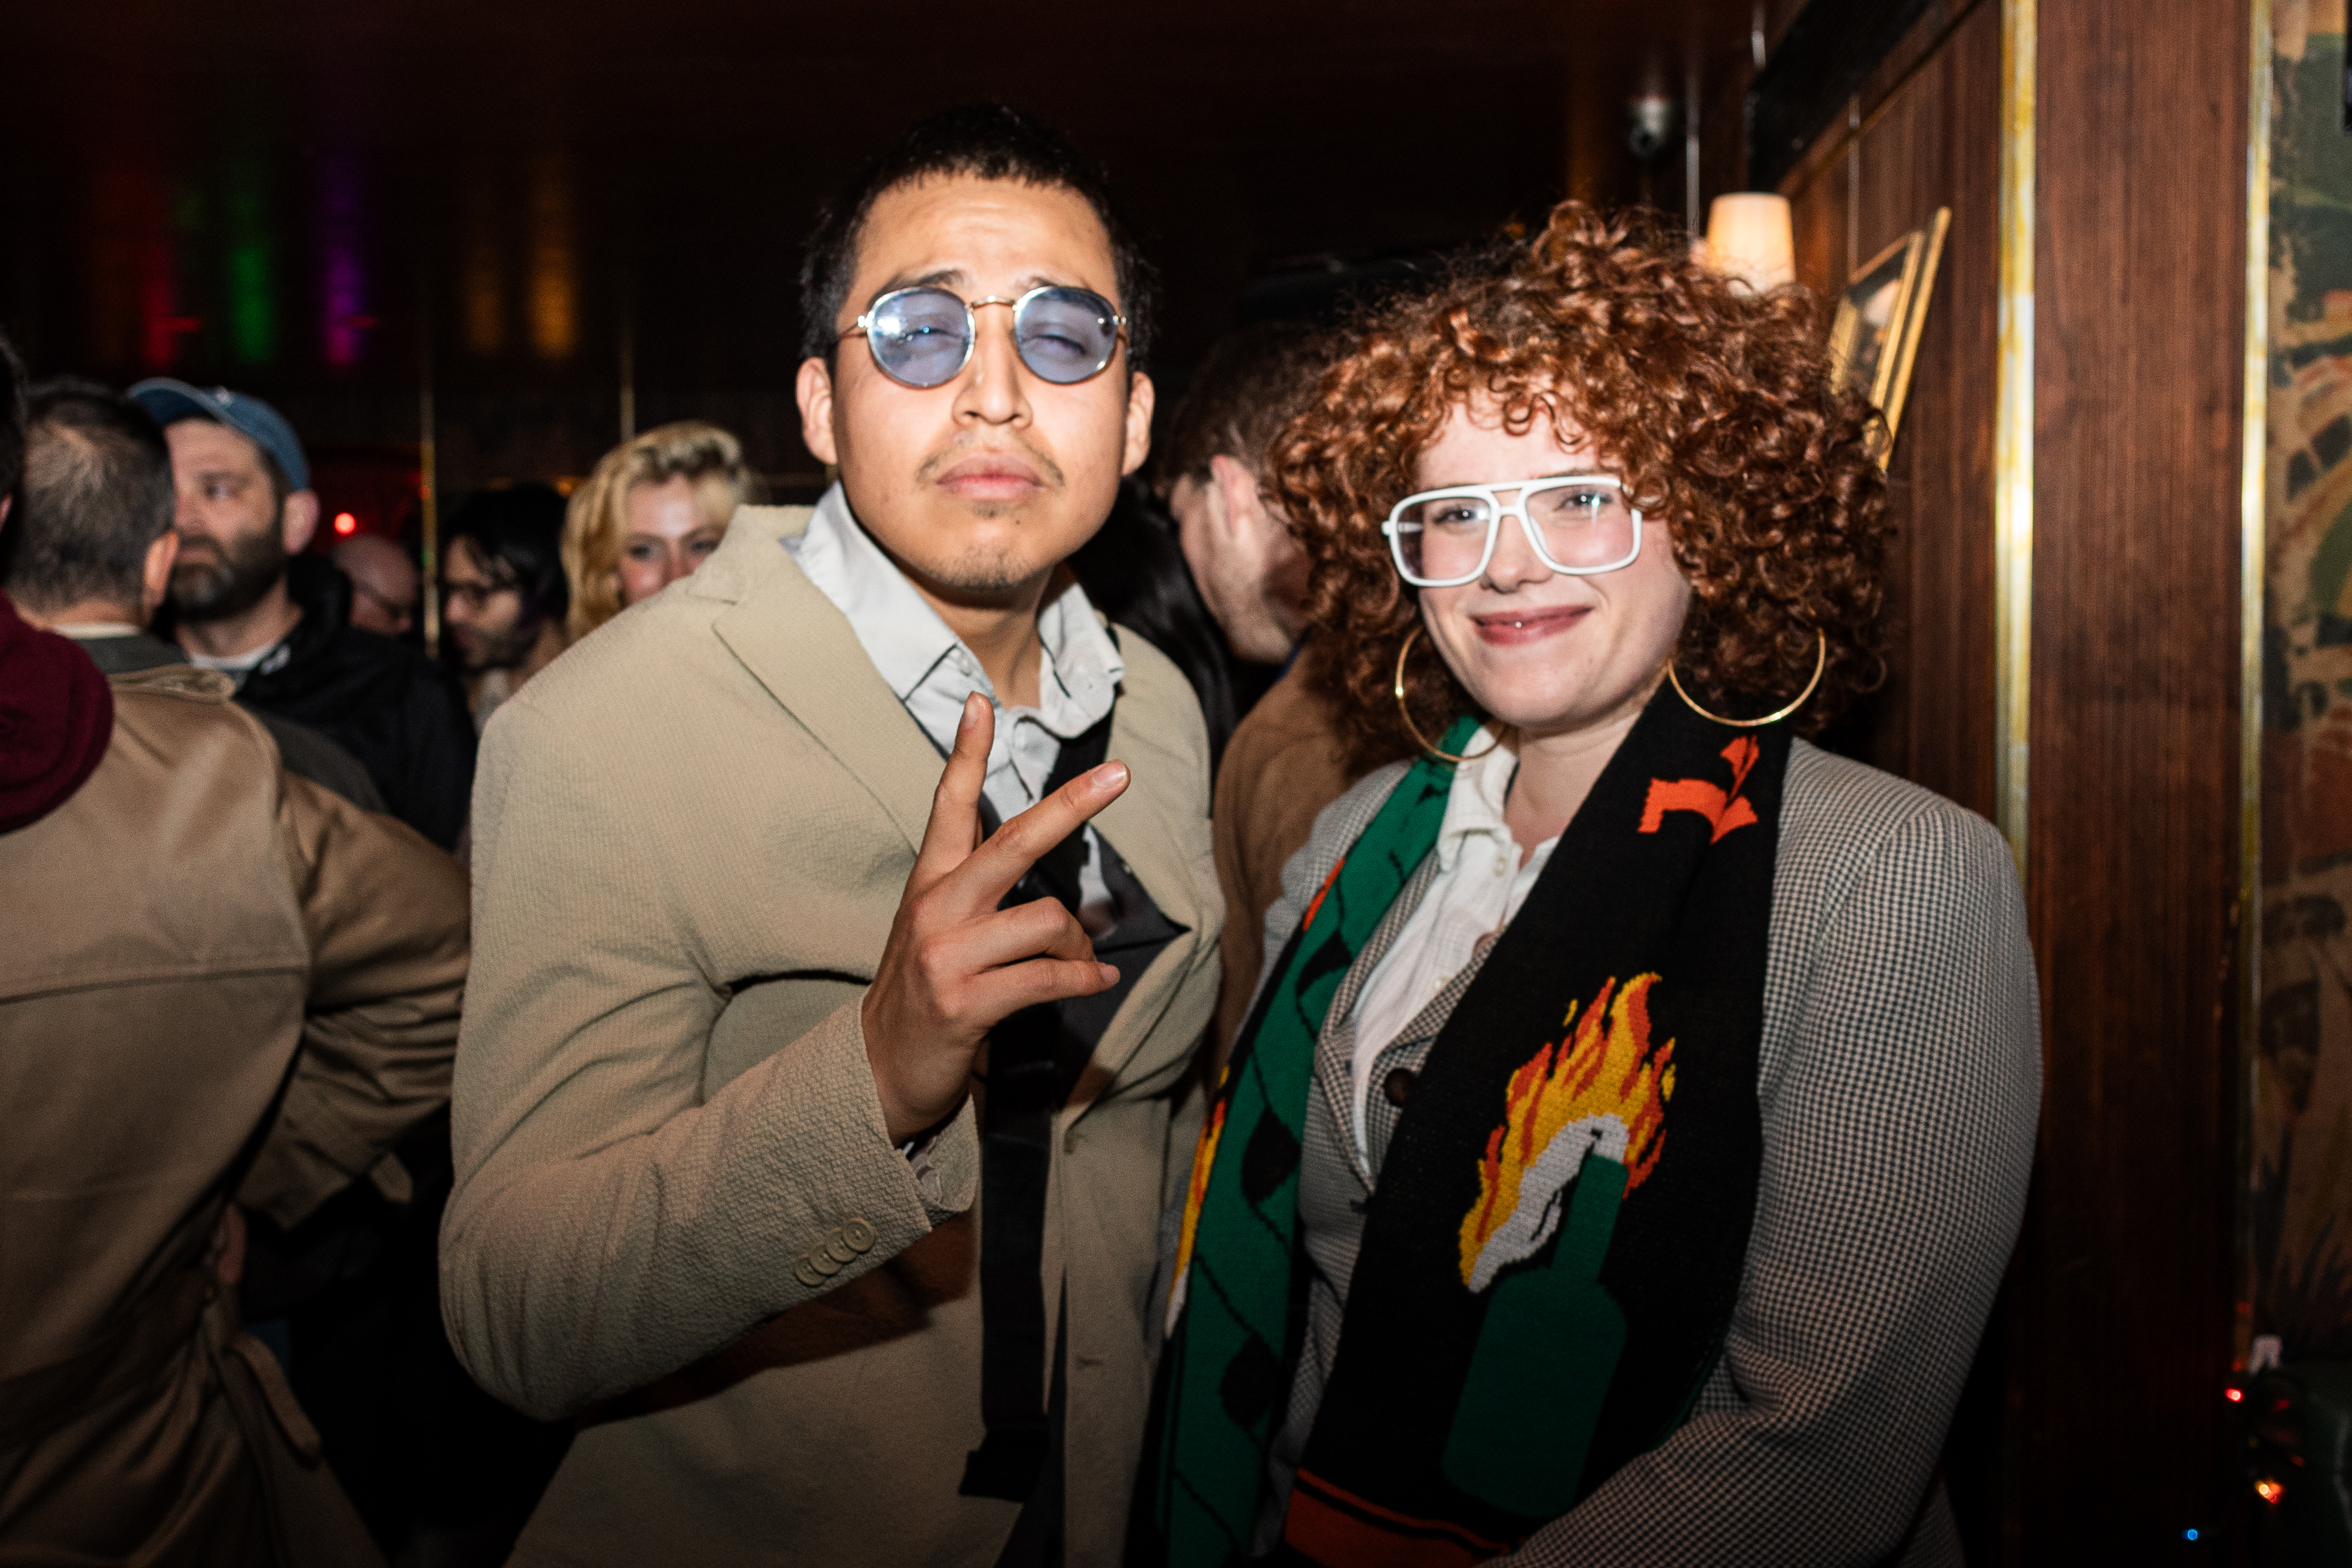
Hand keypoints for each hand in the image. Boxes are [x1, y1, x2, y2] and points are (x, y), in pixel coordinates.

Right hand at [861, 693, 1127, 1143]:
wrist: (879, 1066)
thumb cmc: (925, 989)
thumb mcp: (937, 926)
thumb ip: (978, 886)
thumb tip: (1047, 856)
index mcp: (929, 882)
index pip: (947, 805)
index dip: (965, 753)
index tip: (980, 701)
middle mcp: (935, 908)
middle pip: (1013, 842)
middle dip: (1071, 805)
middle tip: (1120, 775)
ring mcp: (947, 956)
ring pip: (1045, 920)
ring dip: (1080, 941)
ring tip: (1084, 958)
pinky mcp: (965, 1003)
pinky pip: (1048, 978)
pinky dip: (1084, 979)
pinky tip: (1097, 981)